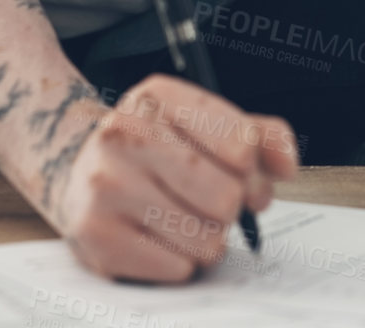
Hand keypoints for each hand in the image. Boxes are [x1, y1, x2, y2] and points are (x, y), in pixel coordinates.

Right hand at [50, 74, 299, 281]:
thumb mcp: (204, 124)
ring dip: (208, 240)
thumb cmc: (157, 150)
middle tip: (213, 204)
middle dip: (231, 209)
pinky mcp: (96, 234)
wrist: (78, 173)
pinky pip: (177, 268)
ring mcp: (107, 184)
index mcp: (157, 96)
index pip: (241, 143)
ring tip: (184, 221)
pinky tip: (159, 239)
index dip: (254, 170)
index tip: (242, 174)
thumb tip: (286, 166)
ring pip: (206, 239)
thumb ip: (260, 136)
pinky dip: (180, 262)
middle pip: (227, 197)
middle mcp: (125, 132)